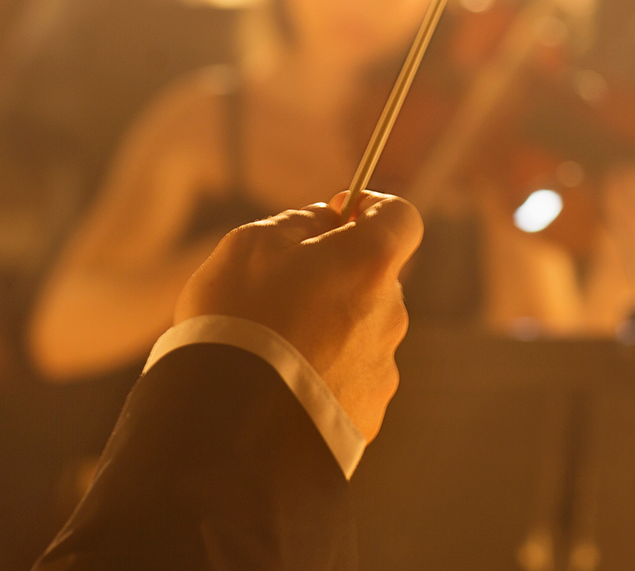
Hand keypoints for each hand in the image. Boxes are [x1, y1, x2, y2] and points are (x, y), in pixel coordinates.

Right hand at [174, 191, 422, 441]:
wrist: (233, 425)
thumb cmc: (238, 320)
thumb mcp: (250, 245)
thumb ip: (298, 223)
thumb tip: (325, 224)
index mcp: (369, 263)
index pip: (401, 217)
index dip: (372, 209)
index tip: (339, 216)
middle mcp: (391, 313)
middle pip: (375, 279)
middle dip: (339, 278)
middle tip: (283, 293)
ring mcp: (384, 368)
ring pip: (362, 332)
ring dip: (330, 330)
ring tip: (273, 350)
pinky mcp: (370, 414)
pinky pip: (351, 381)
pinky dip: (325, 377)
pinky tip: (281, 386)